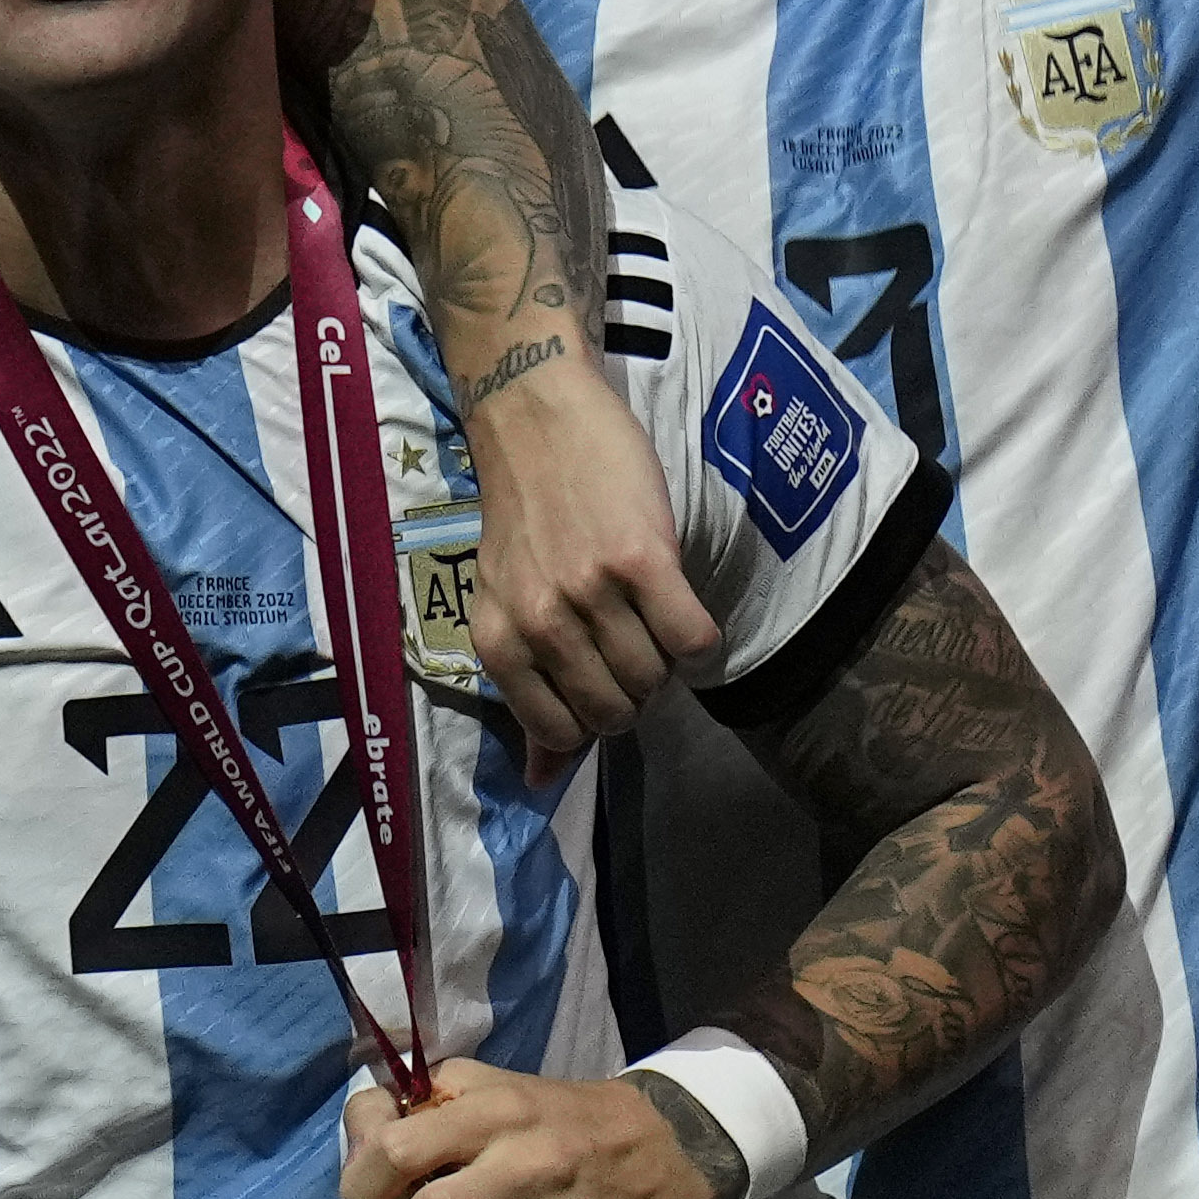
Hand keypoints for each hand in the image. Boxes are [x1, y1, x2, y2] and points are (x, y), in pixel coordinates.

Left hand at [451, 335, 713, 776]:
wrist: (533, 418)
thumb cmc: (525, 516)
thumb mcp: (506, 604)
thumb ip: (528, 691)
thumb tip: (544, 779)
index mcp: (499, 639)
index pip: (566, 731)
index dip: (598, 717)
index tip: (600, 678)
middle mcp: (539, 622)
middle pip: (620, 711)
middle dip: (638, 691)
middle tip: (630, 641)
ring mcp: (589, 591)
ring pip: (659, 679)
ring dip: (667, 660)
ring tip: (647, 613)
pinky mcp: (642, 560)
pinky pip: (694, 639)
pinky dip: (699, 634)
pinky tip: (677, 600)